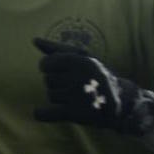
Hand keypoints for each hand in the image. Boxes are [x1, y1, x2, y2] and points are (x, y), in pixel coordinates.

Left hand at [32, 38, 153, 135]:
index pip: (45, 64)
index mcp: (79, 61)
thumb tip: (35, 40)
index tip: (62, 71)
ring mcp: (77, 96)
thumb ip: (57, 48)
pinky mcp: (76, 113)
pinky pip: (47, 113)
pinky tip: (42, 112)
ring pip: (50, 96)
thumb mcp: (82, 57)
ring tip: (75, 97)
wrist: (119, 100)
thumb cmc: (95, 75)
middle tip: (74, 85)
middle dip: (57, 83)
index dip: (50, 68)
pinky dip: (42, 114)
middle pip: (47, 80)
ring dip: (59, 97)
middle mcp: (79, 77)